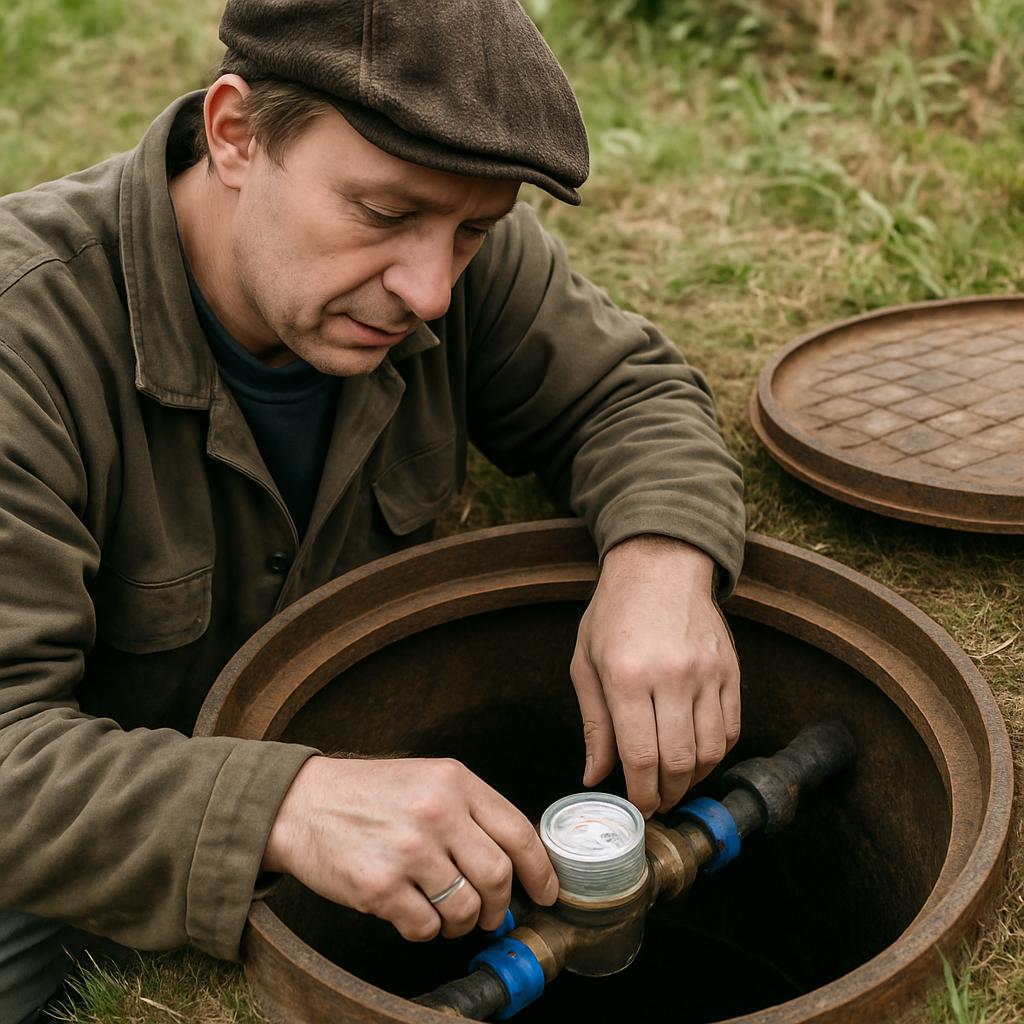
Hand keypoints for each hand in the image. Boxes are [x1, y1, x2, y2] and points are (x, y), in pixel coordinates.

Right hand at [262, 756, 557, 940]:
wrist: (301, 803)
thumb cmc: (368, 794)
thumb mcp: (427, 779)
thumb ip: (470, 812)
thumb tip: (516, 863)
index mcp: (455, 780)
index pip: (518, 831)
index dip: (540, 870)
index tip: (546, 893)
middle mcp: (436, 811)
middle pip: (498, 875)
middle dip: (499, 905)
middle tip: (488, 913)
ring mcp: (408, 850)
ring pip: (465, 908)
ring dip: (461, 922)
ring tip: (444, 913)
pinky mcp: (379, 886)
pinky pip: (425, 927)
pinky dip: (426, 930)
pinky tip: (411, 913)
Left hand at [570, 535, 739, 816]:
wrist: (660, 566)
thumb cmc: (614, 614)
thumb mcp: (586, 663)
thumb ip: (594, 724)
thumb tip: (595, 777)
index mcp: (627, 676)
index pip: (640, 756)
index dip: (641, 794)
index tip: (638, 809)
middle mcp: (671, 676)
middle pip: (679, 761)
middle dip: (667, 794)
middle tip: (657, 804)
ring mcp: (706, 672)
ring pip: (711, 751)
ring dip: (694, 779)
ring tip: (676, 783)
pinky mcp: (731, 670)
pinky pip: (732, 728)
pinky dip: (717, 753)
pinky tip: (697, 756)